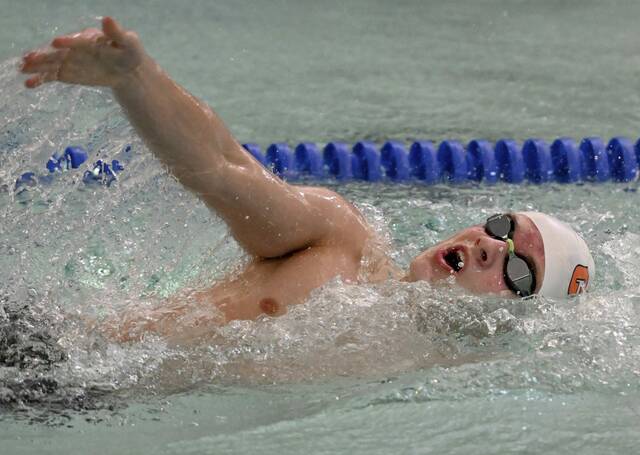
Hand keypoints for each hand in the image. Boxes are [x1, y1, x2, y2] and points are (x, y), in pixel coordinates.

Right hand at [20, 17, 144, 88]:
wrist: (128, 70)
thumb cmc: (129, 52)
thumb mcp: (128, 42)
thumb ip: (117, 33)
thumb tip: (108, 20)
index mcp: (89, 38)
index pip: (78, 40)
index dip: (68, 42)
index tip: (57, 43)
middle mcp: (75, 48)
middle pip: (58, 52)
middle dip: (45, 55)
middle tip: (30, 58)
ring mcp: (69, 60)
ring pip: (51, 63)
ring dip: (37, 66)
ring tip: (23, 68)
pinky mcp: (67, 73)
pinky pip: (52, 76)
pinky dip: (41, 79)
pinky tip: (29, 84)